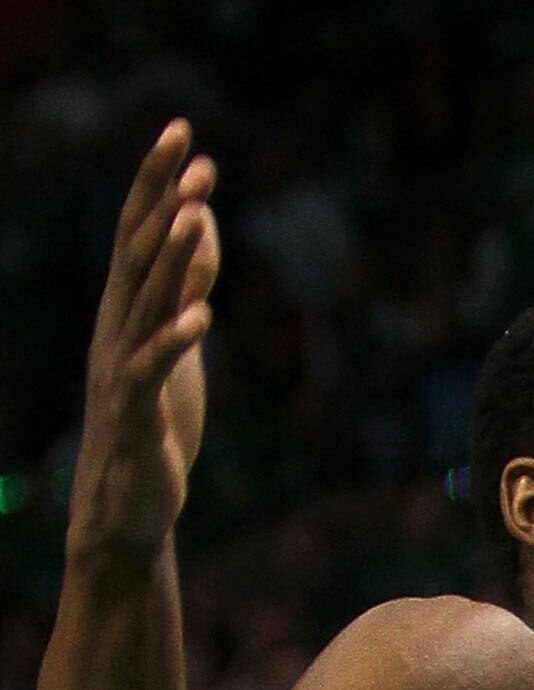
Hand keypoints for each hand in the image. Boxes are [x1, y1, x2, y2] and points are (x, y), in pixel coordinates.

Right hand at [67, 121, 220, 567]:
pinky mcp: (137, 412)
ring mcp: (123, 367)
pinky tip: (201, 317)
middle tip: (191, 151)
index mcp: (127, 309)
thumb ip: (186, 279)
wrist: (127, 501)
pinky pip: (154, 369)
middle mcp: (118, 327)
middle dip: (163, 200)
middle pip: (139, 252)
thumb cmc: (153, 418)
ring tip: (192, 214)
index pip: (139, 230)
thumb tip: (198, 218)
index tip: (181, 130)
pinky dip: (176, 341)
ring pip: (146, 302)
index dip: (156, 181)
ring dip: (171, 258)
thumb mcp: (178, 338)